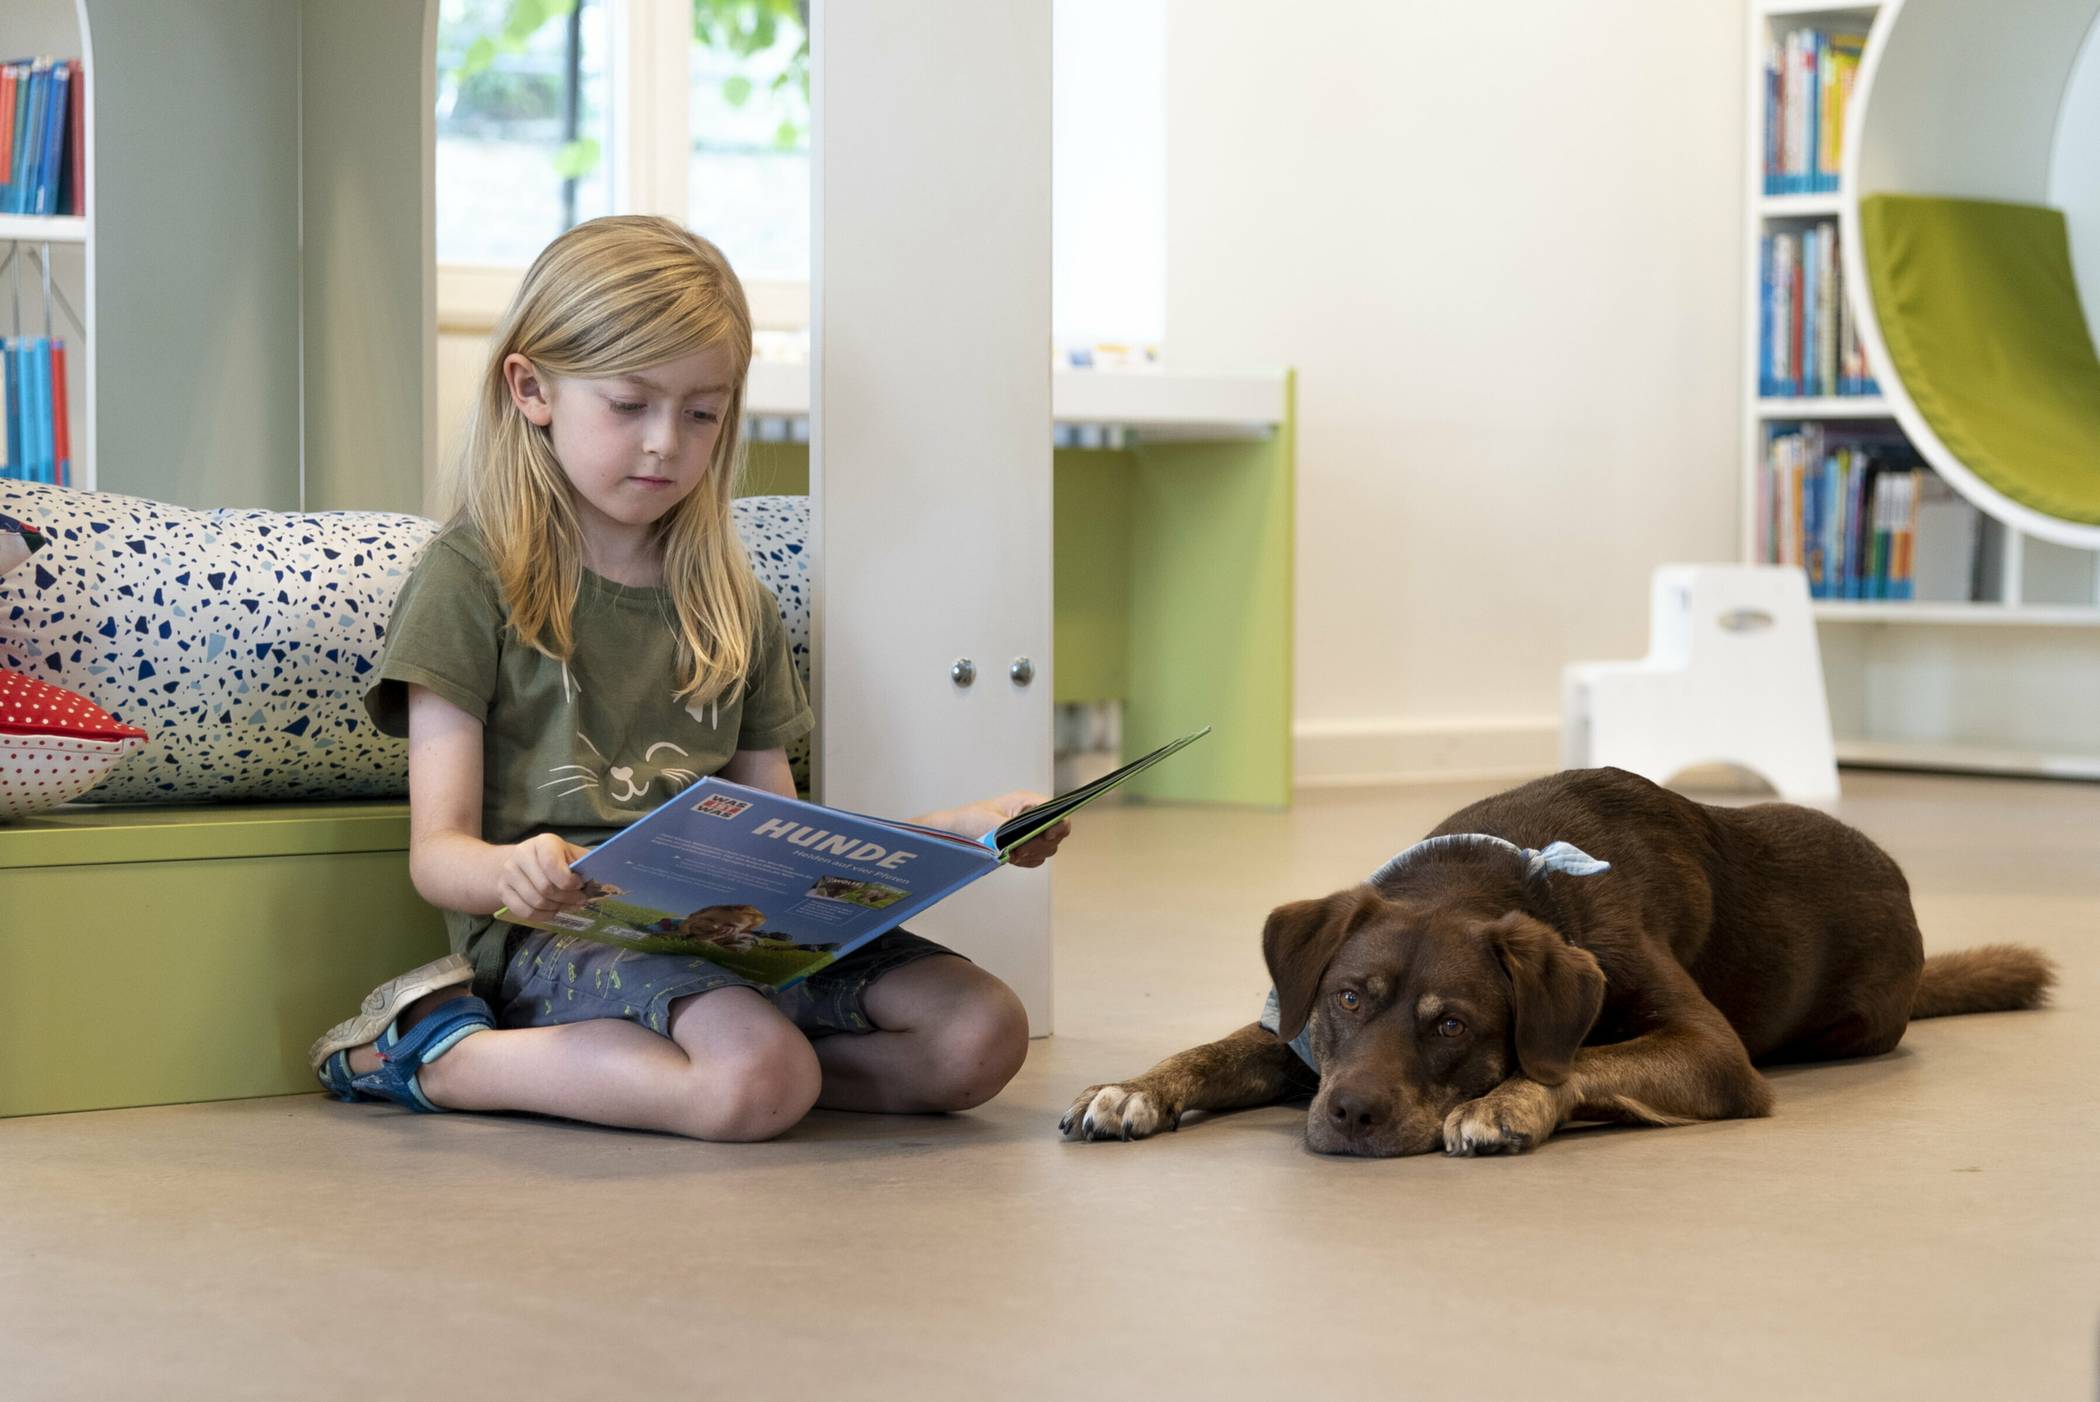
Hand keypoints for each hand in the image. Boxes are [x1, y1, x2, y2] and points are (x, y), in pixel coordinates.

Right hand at [496, 833, 590, 921]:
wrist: (524, 862)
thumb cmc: (557, 859)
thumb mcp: (572, 855)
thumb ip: (585, 866)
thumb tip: (601, 881)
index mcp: (542, 843)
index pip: (552, 865)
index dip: (569, 881)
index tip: (580, 884)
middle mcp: (521, 855)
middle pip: (545, 888)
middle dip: (567, 898)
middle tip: (579, 900)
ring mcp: (508, 873)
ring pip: (536, 902)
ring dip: (556, 908)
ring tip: (567, 905)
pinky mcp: (503, 890)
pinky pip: (524, 912)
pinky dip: (543, 916)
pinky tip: (553, 911)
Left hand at [946, 790, 1069, 868]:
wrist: (955, 832)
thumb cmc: (970, 819)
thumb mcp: (991, 822)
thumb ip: (1013, 829)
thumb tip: (1027, 838)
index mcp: (1027, 802)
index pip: (1057, 812)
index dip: (1058, 824)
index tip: (1047, 834)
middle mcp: (1032, 816)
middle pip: (1055, 834)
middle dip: (1039, 844)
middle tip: (1020, 849)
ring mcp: (1030, 832)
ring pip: (1047, 848)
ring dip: (1032, 853)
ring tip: (1013, 854)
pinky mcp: (1025, 846)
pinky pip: (1037, 858)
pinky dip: (1027, 861)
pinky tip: (1012, 858)